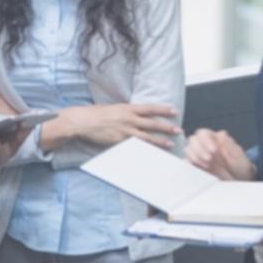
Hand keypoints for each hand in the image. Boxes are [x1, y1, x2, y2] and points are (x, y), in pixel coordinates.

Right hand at [44, 103, 180, 150]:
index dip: (163, 109)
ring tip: (170, 144)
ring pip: (146, 137)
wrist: (82, 121)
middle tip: (179, 130)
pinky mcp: (119, 142)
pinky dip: (144, 150)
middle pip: (152, 123)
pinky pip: (135, 147)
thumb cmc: (96, 114)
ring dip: (160, 141)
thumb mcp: (114, 108)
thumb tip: (136, 115)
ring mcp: (124, 131)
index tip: (174, 111)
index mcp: (127, 108)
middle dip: (167, 127)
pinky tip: (152, 154)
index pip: (150, 108)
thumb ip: (126, 112)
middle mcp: (128, 119)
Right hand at [184, 128, 256, 180]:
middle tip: (209, 159)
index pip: (204, 133)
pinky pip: (187, 162)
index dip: (205, 140)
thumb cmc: (240, 167)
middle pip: (193, 140)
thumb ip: (230, 145)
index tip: (213, 150)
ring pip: (188, 150)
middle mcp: (205, 146)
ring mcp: (200, 155)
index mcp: (216, 139)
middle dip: (199, 149)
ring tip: (207, 165)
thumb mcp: (239, 156)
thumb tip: (221, 134)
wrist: (239, 180)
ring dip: (195, 157)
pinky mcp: (196, 166)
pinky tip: (198, 169)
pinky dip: (190, 165)